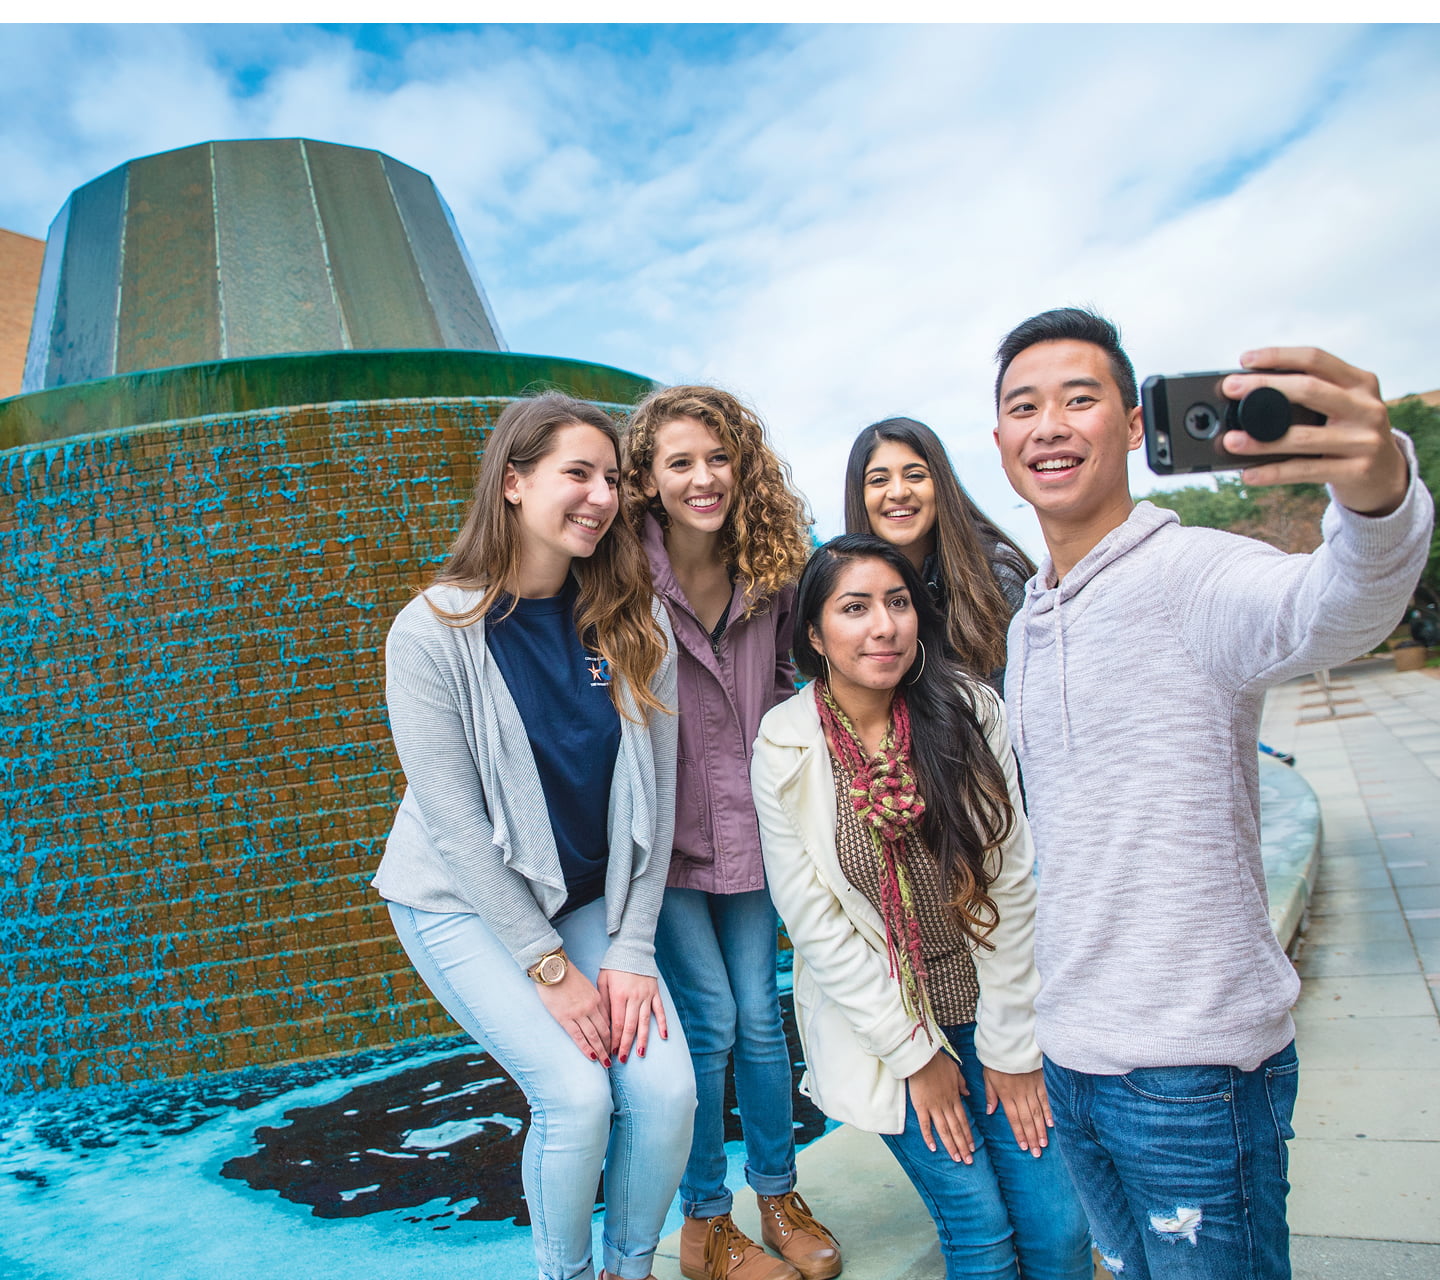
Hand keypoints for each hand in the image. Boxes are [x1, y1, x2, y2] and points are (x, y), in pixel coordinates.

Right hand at [534, 966, 611, 1065]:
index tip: (614, 1045)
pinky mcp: (565, 1018)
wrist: (552, 969)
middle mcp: (591, 1007)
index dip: (612, 1035)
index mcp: (597, 998)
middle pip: (604, 1031)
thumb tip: (595, 1012)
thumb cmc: (566, 975)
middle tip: (614, 1059)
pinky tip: (592, 1057)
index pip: (608, 1021)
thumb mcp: (585, 985)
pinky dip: (586, 1048)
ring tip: (606, 1063)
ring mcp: (578, 1014)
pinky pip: (578, 1036)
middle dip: (609, 1046)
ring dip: (601, 1051)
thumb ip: (591, 999)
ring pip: (593, 1036)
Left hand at [597, 968, 668, 1062]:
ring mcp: (646, 995)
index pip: (617, 1023)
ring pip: (645, 1022)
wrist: (632, 948)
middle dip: (626, 1044)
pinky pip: (660, 1011)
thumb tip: (604, 1023)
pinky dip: (662, 1024)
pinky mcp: (655, 992)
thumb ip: (604, 1001)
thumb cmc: (614, 966)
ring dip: (643, 1039)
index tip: (612, 1051)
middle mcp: (634, 997)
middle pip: (630, 1026)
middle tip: (623, 1059)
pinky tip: (663, 1036)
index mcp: (618, 995)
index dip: (615, 1039)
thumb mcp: (603, 981)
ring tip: (640, 1054)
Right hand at [905, 1051, 973, 1163]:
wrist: (922, 1058)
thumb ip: (961, 1084)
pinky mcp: (921, 1106)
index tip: (973, 1148)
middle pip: (956, 1129)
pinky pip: (926, 1124)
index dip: (968, 1135)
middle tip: (968, 1161)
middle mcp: (946, 1105)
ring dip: (951, 1145)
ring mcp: (933, 1106)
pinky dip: (929, 1137)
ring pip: (944, 1130)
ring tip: (956, 1159)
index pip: (964, 1121)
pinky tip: (933, 1148)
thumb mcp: (955, 1071)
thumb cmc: (938, 1062)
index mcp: (954, 1097)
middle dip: (963, 1146)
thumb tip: (967, 1094)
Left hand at [982, 1066, 1052, 1155]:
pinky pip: (1046, 1099)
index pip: (1014, 1119)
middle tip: (1037, 1152)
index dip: (1019, 1134)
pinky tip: (1052, 1124)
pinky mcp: (1040, 1081)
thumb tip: (989, 1111)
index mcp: (1005, 1095)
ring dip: (1041, 1129)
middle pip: (1027, 1120)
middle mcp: (1020, 1095)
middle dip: (1032, 1138)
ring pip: (1037, 1113)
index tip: (1024, 1147)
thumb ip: (990, 1094)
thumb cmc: (996, 1059)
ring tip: (1044, 1143)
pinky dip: (1049, 1112)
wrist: (1010, 1043)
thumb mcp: (988, 1076)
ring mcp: (1031, 1089)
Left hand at [1221, 347, 1408, 516]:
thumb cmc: (1348, 435)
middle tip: (1230, 389)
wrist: (1386, 476)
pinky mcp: (1356, 471)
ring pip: (1304, 437)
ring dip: (1261, 440)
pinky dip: (1273, 472)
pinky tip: (1249, 474)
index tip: (1245, 359)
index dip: (1279, 356)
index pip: (1317, 359)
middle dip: (1264, 387)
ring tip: (1230, 440)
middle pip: (1310, 390)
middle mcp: (1367, 407)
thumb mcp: (1341, 408)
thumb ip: (1310, 397)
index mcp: (1360, 383)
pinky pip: (1305, 471)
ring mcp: (1365, 440)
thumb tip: (1246, 397)